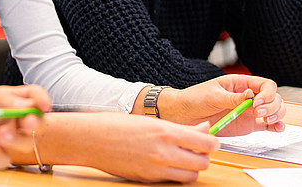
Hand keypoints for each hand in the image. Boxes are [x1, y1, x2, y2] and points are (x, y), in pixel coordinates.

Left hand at [0, 85, 49, 168]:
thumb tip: (23, 102)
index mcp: (5, 101)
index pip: (31, 96)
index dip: (41, 99)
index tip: (43, 105)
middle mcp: (7, 120)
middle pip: (33, 123)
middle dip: (34, 123)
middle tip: (27, 123)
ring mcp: (0, 141)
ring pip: (23, 144)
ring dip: (15, 139)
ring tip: (1, 134)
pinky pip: (3, 160)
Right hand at [28, 113, 217, 182]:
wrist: (89, 139)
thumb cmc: (115, 125)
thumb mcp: (150, 121)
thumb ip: (180, 128)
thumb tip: (203, 129)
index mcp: (166, 131)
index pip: (206, 143)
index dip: (211, 142)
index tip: (209, 140)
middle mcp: (165, 152)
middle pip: (202, 163)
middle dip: (203, 157)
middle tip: (195, 150)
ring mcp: (157, 169)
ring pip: (191, 176)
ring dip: (191, 168)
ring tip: (180, 158)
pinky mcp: (148, 180)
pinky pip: (173, 181)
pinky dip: (175, 175)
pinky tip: (166, 164)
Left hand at [162, 74, 286, 135]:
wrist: (183, 114)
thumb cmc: (195, 98)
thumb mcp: (212, 95)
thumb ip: (232, 98)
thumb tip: (250, 95)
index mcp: (240, 84)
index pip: (265, 84)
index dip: (267, 93)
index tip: (256, 103)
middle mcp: (249, 96)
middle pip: (274, 98)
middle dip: (272, 106)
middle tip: (258, 114)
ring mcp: (250, 111)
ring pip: (274, 111)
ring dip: (276, 115)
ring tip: (265, 121)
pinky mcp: (249, 124)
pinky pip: (268, 125)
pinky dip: (276, 126)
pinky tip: (277, 128)